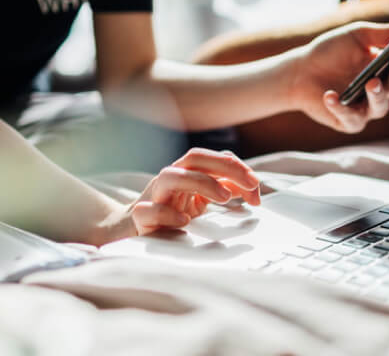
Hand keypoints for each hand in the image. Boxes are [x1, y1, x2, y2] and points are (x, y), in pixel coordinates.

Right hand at [129, 148, 260, 235]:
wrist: (133, 230)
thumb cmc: (171, 211)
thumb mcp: (200, 199)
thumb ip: (224, 189)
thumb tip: (252, 189)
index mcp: (184, 172)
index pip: (210, 158)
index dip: (235, 167)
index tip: (256, 184)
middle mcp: (169, 179)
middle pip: (194, 159)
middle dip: (225, 167)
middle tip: (251, 184)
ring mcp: (153, 196)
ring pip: (170, 177)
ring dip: (200, 182)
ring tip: (224, 197)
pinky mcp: (140, 218)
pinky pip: (148, 210)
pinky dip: (166, 213)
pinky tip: (184, 220)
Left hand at [289, 22, 388, 133]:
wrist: (300, 72)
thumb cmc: (330, 52)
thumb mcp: (356, 36)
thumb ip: (383, 33)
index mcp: (387, 66)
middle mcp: (382, 89)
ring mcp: (366, 107)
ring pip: (381, 106)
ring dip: (378, 95)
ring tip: (371, 82)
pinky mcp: (349, 122)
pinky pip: (351, 118)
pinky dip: (340, 107)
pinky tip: (330, 95)